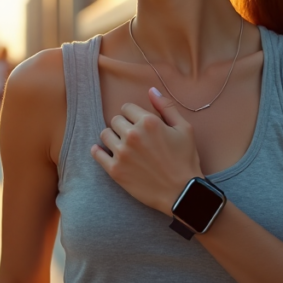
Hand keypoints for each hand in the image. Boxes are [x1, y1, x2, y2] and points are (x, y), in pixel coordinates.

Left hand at [91, 88, 203, 214]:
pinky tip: (105, 152)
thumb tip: (151, 90)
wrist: (182, 193)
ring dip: (112, 137)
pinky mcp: (115, 170)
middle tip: (133, 137)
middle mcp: (132, 135)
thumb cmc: (185, 160)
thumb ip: (166, 107)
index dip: (133, 115)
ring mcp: (122, 153)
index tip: (138, 124)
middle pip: (115, 120)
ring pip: (105, 134)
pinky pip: (96, 153)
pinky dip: (98, 151)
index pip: (126, 107)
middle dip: (123, 125)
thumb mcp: (184, 128)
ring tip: (124, 146)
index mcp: (148, 122)